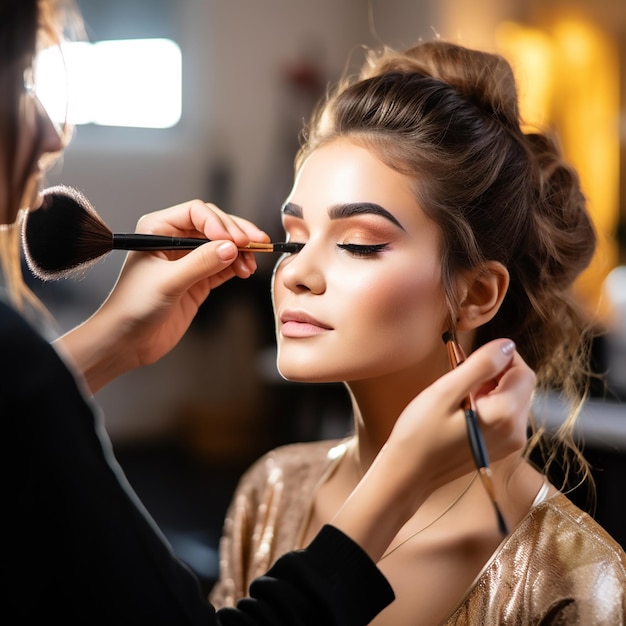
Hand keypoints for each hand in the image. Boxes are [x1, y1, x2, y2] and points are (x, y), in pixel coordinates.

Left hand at [56, 200, 269, 392]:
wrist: (127, 342)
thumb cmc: (132, 308)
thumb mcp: (168, 282)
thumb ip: (200, 263)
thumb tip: (231, 248)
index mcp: (158, 229)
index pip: (196, 213)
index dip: (218, 223)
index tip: (234, 240)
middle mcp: (174, 240)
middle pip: (214, 225)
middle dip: (237, 234)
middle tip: (256, 244)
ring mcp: (188, 260)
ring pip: (222, 245)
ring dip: (240, 251)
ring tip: (251, 263)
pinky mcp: (198, 280)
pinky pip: (224, 266)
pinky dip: (237, 266)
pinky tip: (245, 270)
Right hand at [330, 339, 533, 560]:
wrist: (408, 474)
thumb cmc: (419, 432)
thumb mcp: (445, 392)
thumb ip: (480, 366)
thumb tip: (507, 345)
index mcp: (504, 415)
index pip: (523, 372)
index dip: (500, 357)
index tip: (470, 358)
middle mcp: (516, 431)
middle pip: (521, 385)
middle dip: (495, 372)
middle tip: (460, 376)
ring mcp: (510, 442)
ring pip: (513, 397)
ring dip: (491, 387)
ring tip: (458, 394)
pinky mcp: (501, 447)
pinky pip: (505, 414)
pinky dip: (488, 403)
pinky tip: (463, 408)